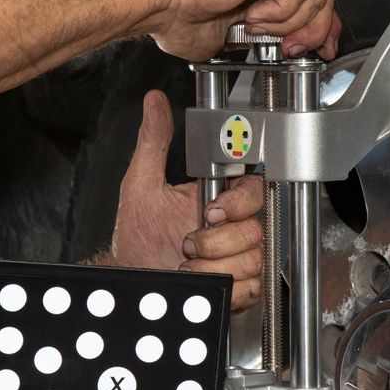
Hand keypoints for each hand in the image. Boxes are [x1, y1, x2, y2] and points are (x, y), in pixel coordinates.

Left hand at [104, 91, 265, 309]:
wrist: (134, 280)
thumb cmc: (137, 237)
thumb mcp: (141, 185)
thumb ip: (153, 142)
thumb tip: (154, 103)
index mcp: (216, 197)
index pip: (251, 189)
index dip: (235, 202)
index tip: (208, 212)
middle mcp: (231, 226)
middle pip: (255, 228)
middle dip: (217, 241)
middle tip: (187, 244)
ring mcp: (238, 256)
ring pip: (253, 258)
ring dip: (215, 266)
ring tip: (188, 265)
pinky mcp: (239, 285)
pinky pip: (251, 286)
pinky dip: (225, 286)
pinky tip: (201, 281)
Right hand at [143, 0, 340, 62]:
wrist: (163, 4)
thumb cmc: (181, 17)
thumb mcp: (237, 40)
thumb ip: (268, 38)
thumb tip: (290, 48)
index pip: (312, 2)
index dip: (322, 29)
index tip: (321, 51)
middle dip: (316, 31)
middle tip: (293, 50)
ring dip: (288, 25)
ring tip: (255, 29)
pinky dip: (278, 13)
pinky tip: (252, 16)